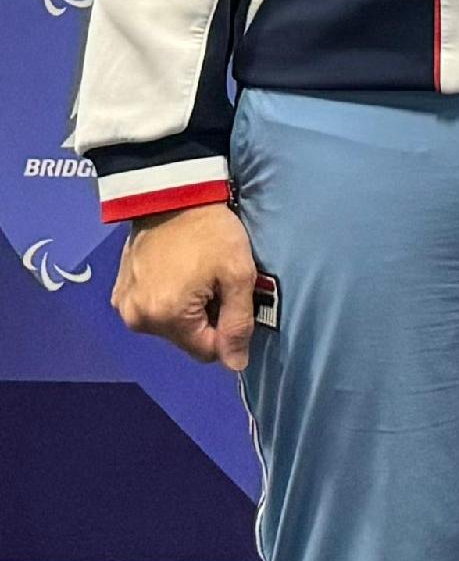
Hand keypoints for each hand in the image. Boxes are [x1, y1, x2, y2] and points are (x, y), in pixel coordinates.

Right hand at [112, 203, 260, 371]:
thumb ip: (238, 324)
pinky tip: (177, 271)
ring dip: (188, 309)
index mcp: (166, 317)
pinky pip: (153, 310)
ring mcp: (124, 305)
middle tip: (214, 282)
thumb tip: (235, 364)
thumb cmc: (211, 233)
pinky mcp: (119, 292)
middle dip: (206, 318)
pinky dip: (169, 298)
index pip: (207, 351)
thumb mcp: (238, 276)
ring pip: (170, 326)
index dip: (227, 329)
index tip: (230, 297)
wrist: (172, 195)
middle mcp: (137, 318)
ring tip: (195, 274)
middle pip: (187, 339)